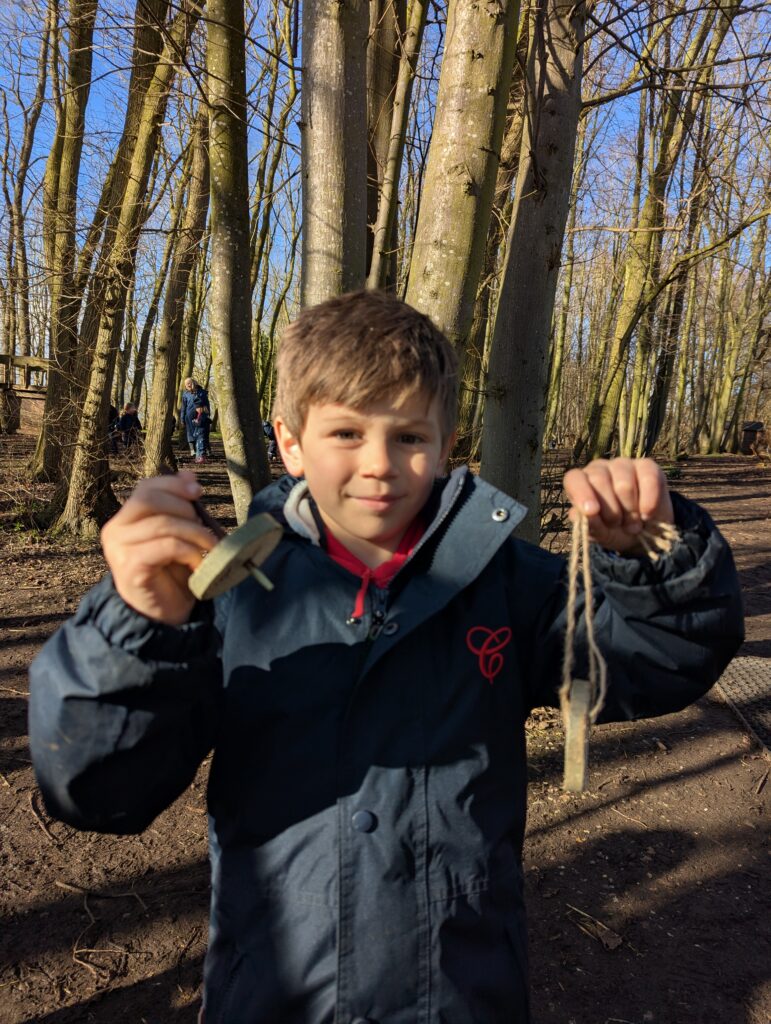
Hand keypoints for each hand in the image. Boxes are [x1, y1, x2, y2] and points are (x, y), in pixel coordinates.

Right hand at [100, 472, 217, 624]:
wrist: (162, 617)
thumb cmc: (171, 576)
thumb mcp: (180, 534)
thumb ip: (181, 505)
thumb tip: (188, 473)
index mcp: (125, 519)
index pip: (146, 487)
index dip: (174, 485)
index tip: (198, 492)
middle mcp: (115, 530)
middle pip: (150, 498)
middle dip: (185, 509)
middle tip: (204, 530)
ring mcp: (119, 548)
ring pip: (163, 523)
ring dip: (195, 534)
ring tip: (210, 548)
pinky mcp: (130, 566)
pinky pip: (166, 546)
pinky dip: (190, 552)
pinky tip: (199, 565)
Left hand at [562, 457, 673, 554]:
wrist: (645, 533)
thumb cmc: (614, 530)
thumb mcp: (599, 533)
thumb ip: (590, 524)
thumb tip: (587, 514)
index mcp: (582, 483)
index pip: (574, 478)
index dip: (582, 493)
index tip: (592, 511)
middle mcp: (600, 469)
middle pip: (600, 481)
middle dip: (611, 511)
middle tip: (617, 524)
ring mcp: (624, 464)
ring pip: (624, 485)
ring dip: (630, 512)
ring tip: (632, 524)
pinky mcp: (648, 466)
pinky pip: (648, 479)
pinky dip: (648, 502)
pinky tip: (647, 514)